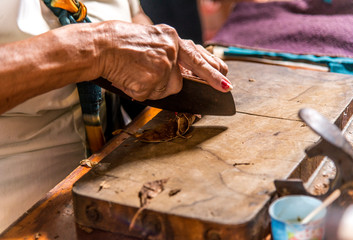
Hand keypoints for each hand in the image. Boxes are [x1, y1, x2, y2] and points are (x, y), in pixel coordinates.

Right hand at [97, 21, 231, 101]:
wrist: (100, 45)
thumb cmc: (120, 44)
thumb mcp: (151, 42)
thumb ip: (169, 56)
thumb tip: (182, 78)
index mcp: (171, 38)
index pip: (198, 56)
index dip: (212, 69)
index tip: (225, 79)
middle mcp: (171, 50)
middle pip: (194, 72)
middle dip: (212, 79)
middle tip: (225, 88)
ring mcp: (164, 66)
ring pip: (169, 88)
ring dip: (156, 87)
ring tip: (137, 73)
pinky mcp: (153, 80)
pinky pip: (153, 95)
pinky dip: (142, 91)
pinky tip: (131, 79)